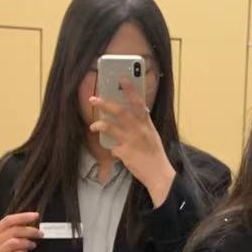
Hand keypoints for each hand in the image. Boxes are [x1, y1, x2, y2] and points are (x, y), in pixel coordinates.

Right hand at [0, 211, 41, 251]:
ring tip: (33, 245)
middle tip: (40, 233)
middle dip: (30, 231)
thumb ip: (21, 230)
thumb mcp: (16, 240)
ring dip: (27, 242)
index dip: (23, 217)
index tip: (36, 215)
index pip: (8, 220)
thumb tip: (34, 219)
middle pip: (13, 230)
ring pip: (13, 242)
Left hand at [88, 81, 175, 206]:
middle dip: (105, 103)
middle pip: (120, 112)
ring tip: (93, 125)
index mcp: (147, 124)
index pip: (138, 102)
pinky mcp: (124, 153)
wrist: (158, 173)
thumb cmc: (154, 154)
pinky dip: (112, 149)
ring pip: (110, 128)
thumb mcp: (152, 135)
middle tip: (93, 99)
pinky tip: (115, 152)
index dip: (130, 90)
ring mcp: (131, 141)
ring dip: (100, 124)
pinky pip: (112, 148)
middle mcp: (139, 130)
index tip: (122, 78)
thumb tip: (131, 114)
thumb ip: (142, 124)